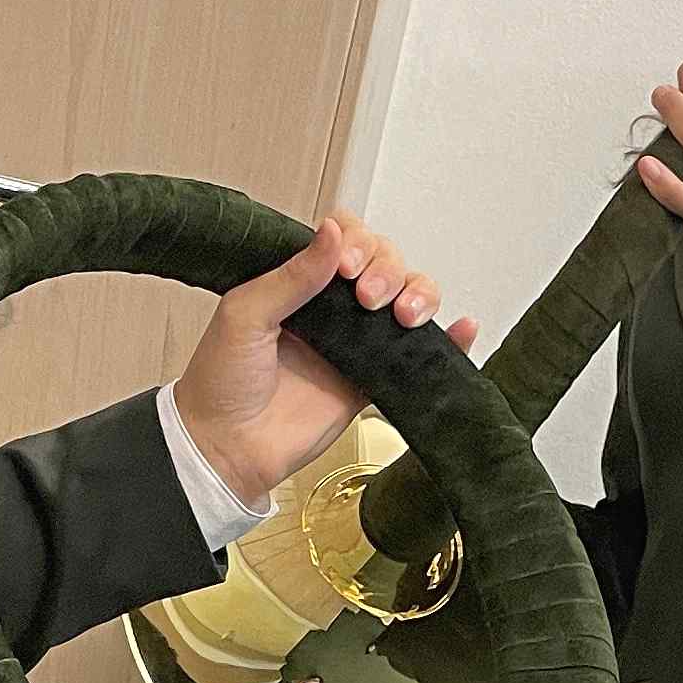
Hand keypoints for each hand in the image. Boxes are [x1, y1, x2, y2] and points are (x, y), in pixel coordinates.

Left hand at [171, 212, 477, 507]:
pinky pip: (417, 355)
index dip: (357, 244)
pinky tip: (461, 328)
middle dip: (388, 270)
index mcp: (297, 282)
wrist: (227, 450)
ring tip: (404, 316)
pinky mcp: (371, 381)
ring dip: (419, 295)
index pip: (344, 240)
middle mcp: (330, 307)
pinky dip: (448, 340)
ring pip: (407, 299)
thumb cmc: (221, 383)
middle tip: (367, 298)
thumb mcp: (245, 315)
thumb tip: (334, 232)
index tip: (347, 268)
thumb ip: (292, 275)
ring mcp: (354, 343)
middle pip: (385, 263)